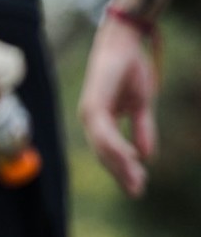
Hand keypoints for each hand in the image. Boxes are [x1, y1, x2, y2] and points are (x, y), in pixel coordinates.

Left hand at [78, 19, 156, 198]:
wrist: (125, 44)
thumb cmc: (130, 70)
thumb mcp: (140, 105)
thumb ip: (141, 129)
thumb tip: (146, 155)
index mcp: (101, 122)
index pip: (110, 152)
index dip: (124, 169)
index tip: (138, 186)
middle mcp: (92, 120)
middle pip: (105, 154)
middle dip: (122, 174)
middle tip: (137, 192)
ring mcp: (90, 114)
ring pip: (104, 147)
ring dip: (120, 165)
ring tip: (136, 181)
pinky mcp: (93, 106)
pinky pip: (104, 132)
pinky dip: (116, 146)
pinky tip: (130, 158)